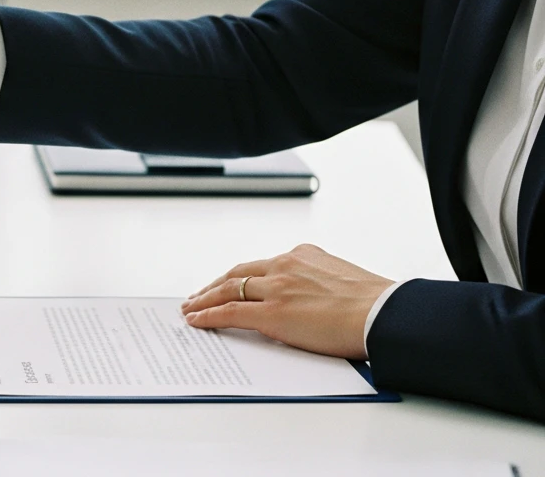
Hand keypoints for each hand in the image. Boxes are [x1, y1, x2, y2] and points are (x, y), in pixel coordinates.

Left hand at [180, 244, 392, 359]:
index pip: (263, 265)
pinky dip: (208, 316)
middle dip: (215, 285)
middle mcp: (285, 266)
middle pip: (238, 273)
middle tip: (199, 295)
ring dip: (204, 299)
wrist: (385, 314)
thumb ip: (321, 282)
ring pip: (228, 289)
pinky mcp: (272, 313)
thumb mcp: (344, 280)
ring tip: (190, 308)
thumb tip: (317, 299)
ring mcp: (276, 288)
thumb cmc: (377, 305)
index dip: (241, 276)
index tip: (230, 283)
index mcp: (304, 256)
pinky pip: (229, 313)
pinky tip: (196, 321)